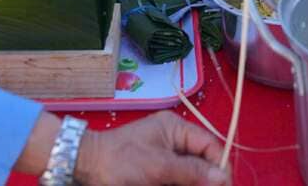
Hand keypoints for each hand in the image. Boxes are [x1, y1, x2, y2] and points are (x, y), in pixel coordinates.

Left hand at [77, 111, 227, 185]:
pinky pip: (178, 178)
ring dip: (197, 183)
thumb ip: (192, 171)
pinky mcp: (157, 172)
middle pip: (203, 161)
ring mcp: (165, 157)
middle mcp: (174, 140)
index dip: (221, 165)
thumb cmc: (120, 161)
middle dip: (209, 179)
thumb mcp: (158, 165)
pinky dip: (185, 184)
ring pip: (192, 173)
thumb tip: (222, 177)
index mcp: (176, 128)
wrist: (84, 167)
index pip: (210, 145)